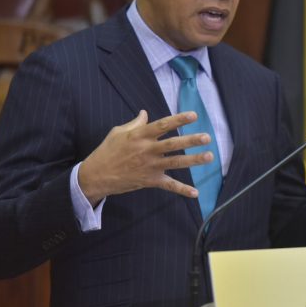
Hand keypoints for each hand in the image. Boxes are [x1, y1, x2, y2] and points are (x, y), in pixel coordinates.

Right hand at [79, 110, 212, 205]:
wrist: (97, 176)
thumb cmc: (107, 151)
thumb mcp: (118, 132)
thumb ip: (135, 124)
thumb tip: (146, 113)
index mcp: (140, 136)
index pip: (162, 125)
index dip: (178, 120)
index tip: (194, 116)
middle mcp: (147, 150)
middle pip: (173, 144)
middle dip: (191, 141)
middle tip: (207, 137)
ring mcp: (150, 166)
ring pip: (175, 162)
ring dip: (193, 160)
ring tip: (209, 156)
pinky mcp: (150, 181)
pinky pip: (169, 185)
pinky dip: (182, 190)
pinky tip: (195, 193)